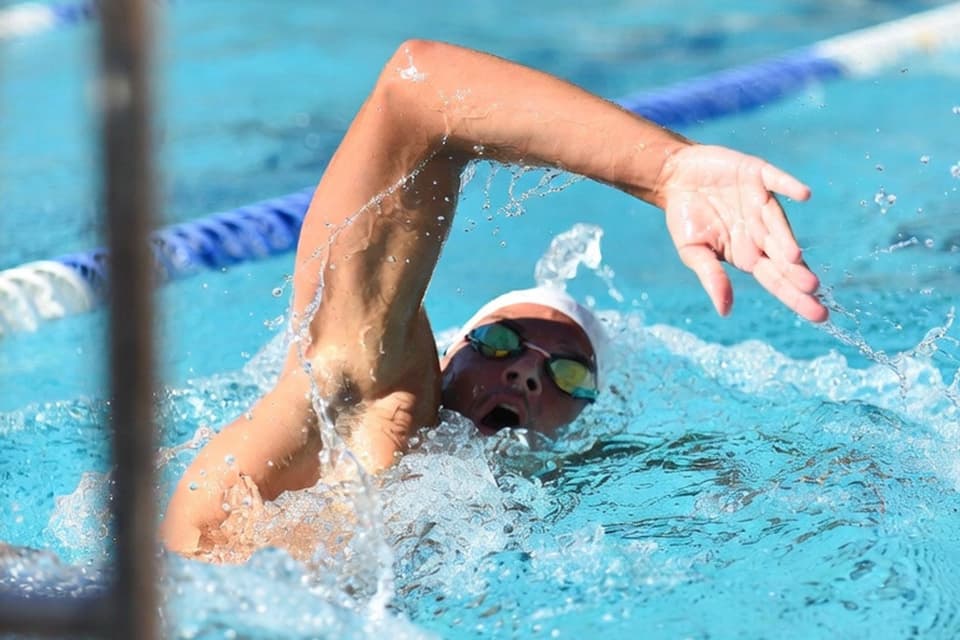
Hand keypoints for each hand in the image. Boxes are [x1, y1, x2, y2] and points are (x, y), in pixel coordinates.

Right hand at [656, 144, 827, 322]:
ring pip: (778, 223)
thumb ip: (712, 277)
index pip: (776, 279)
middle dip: (798, 273)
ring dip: (786, 238)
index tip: (818, 315)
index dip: (795, 296)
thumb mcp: (693, 252)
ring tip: (794, 257)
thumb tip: (725, 312)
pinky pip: (776, 181)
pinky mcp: (758, 175)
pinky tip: (803, 195)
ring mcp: (761, 203)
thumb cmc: (685, 218)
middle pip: (784, 257)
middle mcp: (761, 231)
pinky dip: (789, 186)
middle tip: (813, 289)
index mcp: (748, 254)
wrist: (677, 177)